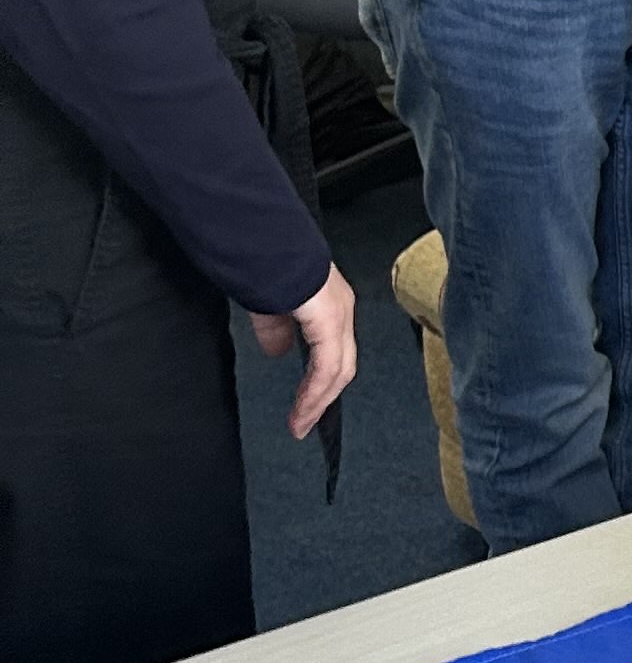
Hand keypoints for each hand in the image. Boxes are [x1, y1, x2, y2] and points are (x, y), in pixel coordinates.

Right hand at [250, 263, 357, 443]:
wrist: (260, 238)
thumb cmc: (264, 260)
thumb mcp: (269, 304)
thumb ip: (275, 328)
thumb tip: (277, 350)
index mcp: (329, 303)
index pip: (333, 352)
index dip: (320, 382)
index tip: (304, 408)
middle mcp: (341, 308)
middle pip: (341, 366)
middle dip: (322, 399)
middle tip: (302, 424)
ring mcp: (338, 313)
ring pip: (338, 369)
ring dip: (318, 401)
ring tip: (300, 423)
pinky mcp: (329, 319)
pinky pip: (327, 364)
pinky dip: (315, 390)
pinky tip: (302, 407)